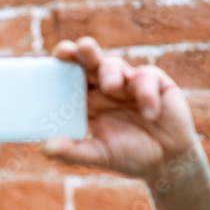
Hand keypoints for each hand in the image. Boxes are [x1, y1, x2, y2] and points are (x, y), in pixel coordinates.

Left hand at [42, 37, 199, 185]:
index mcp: (87, 101)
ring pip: (115, 65)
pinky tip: (149, 114)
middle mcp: (105, 88)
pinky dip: (146, 94)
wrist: (165, 161)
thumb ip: (72, 152)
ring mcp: (129, 83)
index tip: (55, 58)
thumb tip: (43, 148)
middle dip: (84, 53)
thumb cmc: (127, 154)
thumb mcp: (98, 155)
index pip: (70, 78)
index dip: (63, 65)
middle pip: (90, 62)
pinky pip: (147, 79)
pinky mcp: (156, 83)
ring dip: (111, 72)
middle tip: (78, 48)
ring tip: (111, 87)